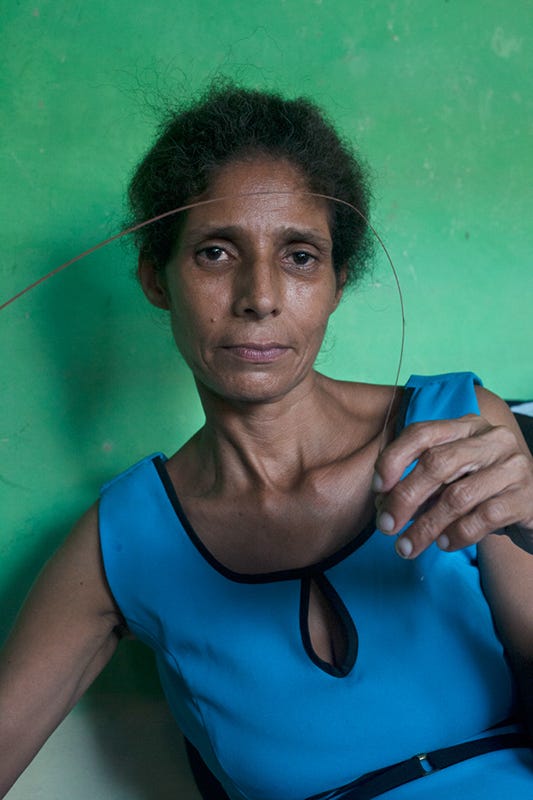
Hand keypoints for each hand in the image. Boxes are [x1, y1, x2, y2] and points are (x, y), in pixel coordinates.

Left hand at [373, 402, 532, 558]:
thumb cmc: (485, 491)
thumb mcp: (453, 478)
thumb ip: (422, 484)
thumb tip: (383, 505)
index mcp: (467, 426)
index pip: (422, 433)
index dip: (394, 459)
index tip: (376, 489)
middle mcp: (492, 439)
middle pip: (436, 463)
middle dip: (404, 497)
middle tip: (385, 527)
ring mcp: (513, 466)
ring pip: (457, 496)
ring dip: (425, 526)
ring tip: (407, 547)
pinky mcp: (527, 497)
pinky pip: (484, 517)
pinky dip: (458, 534)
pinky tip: (443, 545)